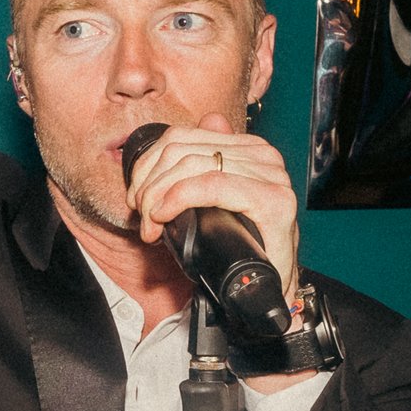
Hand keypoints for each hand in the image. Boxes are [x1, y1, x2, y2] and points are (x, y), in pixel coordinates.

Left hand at [124, 115, 303, 387]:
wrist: (270, 292)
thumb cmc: (243, 249)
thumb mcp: (219, 198)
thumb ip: (211, 159)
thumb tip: (208, 118)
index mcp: (249, 148)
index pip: (182, 136)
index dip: (148, 165)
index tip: (136, 198)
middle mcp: (264, 156)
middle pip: (181, 150)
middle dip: (148, 184)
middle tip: (141, 218)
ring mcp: (272, 177)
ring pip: (191, 166)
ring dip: (157, 196)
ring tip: (151, 225)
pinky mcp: (274, 201)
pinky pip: (212, 185)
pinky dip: (179, 198)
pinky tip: (165, 216)